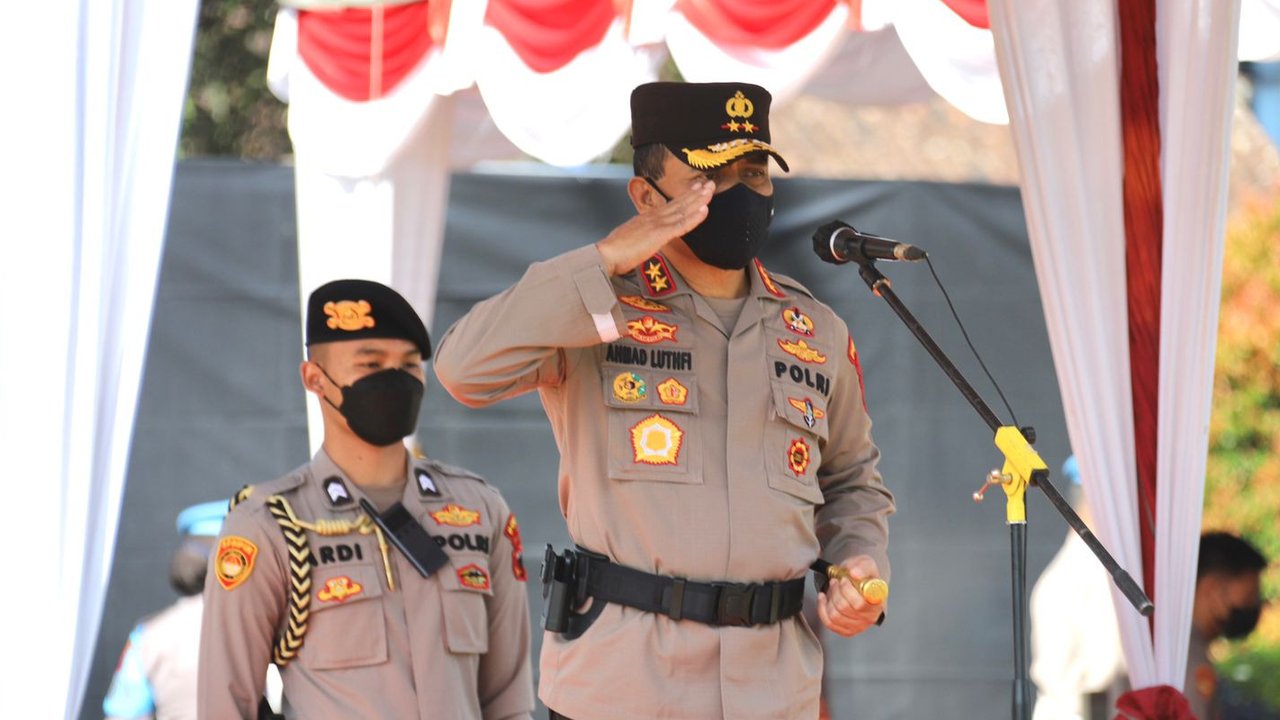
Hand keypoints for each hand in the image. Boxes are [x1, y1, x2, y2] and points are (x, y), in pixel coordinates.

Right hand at [596, 178, 713, 275]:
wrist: (606, 254)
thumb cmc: (615, 251)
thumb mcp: (631, 239)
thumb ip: (642, 236)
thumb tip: (646, 238)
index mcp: (646, 218)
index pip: (670, 205)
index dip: (685, 197)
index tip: (696, 189)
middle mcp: (653, 217)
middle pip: (679, 203)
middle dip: (696, 193)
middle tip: (709, 183)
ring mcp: (657, 224)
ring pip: (683, 210)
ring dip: (699, 200)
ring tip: (711, 189)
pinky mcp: (659, 234)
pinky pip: (681, 224)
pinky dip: (694, 217)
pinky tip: (705, 210)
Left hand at [816, 555, 882, 637]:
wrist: (860, 583)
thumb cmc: (864, 576)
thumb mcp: (866, 564)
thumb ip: (863, 567)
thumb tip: (855, 573)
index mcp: (878, 603)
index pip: (860, 604)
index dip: (847, 591)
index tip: (844, 579)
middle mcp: (870, 617)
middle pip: (844, 608)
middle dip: (836, 591)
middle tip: (837, 581)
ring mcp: (859, 626)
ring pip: (835, 615)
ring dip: (830, 598)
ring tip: (833, 587)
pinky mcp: (847, 630)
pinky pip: (829, 623)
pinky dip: (822, 608)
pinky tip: (824, 598)